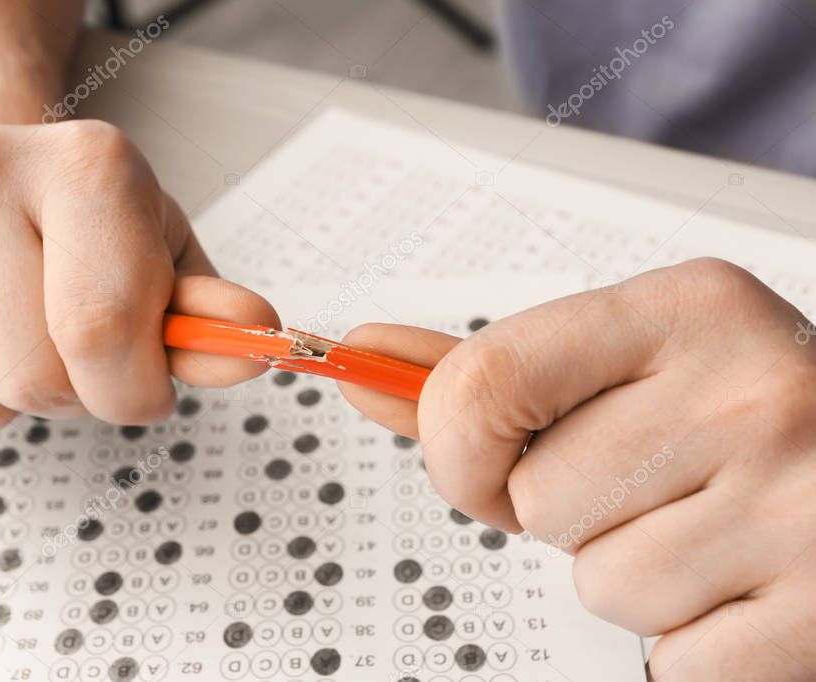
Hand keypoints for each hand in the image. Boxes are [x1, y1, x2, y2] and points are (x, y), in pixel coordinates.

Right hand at [0, 121, 276, 452]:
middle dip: (75, 396)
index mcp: (85, 166)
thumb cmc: (84, 226)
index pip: (103, 330)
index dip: (135, 390)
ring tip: (17, 341)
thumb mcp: (164, 256)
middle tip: (75, 352)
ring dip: (11, 405)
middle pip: (35, 378)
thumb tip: (253, 341)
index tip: (144, 384)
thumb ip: (208, 314)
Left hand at [341, 258, 815, 680]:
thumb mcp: (628, 360)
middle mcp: (750, 393)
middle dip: (571, 512)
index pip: (486, 383)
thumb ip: (491, 373)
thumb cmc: (739, 410)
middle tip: (651, 483)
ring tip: (704, 525)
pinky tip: (738, 578)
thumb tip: (366, 366)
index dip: (458, 449)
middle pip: (537, 500)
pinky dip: (687, 638)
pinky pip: (671, 660)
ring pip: (600, 584)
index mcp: (685, 311)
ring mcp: (797, 502)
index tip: (482, 462)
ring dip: (631, 572)